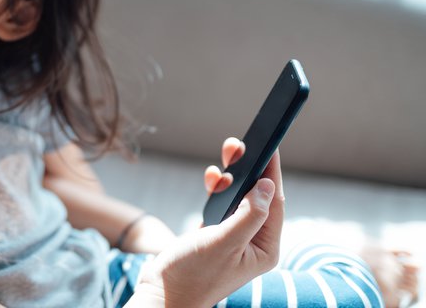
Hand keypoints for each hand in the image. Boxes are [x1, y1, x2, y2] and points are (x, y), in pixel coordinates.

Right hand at [126, 139, 284, 307]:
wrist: (163, 293)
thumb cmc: (193, 274)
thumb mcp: (224, 243)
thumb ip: (250, 214)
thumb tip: (268, 186)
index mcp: (265, 247)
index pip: (274, 202)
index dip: (272, 172)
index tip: (270, 145)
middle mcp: (253, 241)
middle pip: (258, 195)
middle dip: (251, 168)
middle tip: (239, 145)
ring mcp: (234, 236)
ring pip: (240, 196)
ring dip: (233, 175)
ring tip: (227, 154)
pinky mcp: (215, 232)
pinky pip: (223, 202)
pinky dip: (219, 187)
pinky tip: (213, 179)